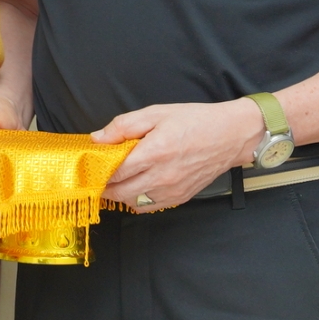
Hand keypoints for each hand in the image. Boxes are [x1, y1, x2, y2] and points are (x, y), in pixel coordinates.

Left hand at [96, 99, 262, 210]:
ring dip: (118, 195)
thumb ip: (124, 126)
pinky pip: (148, 206)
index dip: (96, 171)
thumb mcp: (156, 113)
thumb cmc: (196, 121)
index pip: (114, 171)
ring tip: (114, 181)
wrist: (231, 136)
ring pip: (131, 203)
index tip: (87, 167)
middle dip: (103, 185)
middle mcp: (162, 176)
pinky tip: (135, 186)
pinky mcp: (179, 198)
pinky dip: (136, 200)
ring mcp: (171, 190)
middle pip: (118, 192)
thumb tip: (98, 138)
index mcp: (154, 152)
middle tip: (96, 175)